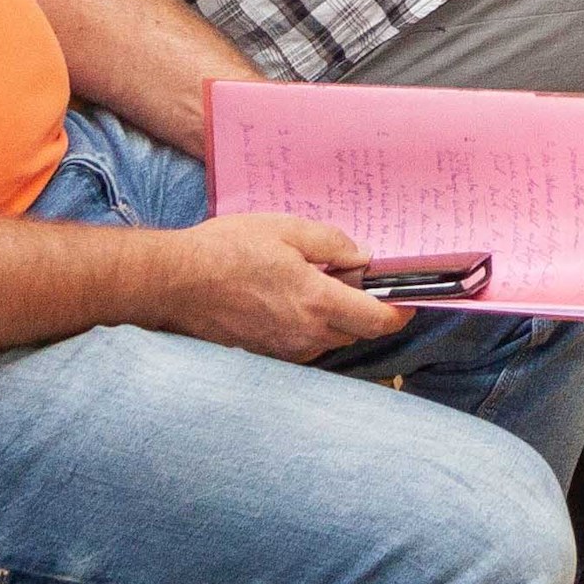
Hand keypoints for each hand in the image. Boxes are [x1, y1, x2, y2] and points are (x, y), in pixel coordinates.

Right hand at [155, 212, 409, 359]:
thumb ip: (332, 243)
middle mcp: (305, 335)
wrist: (173, 283)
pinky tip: (290, 297)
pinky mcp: (266, 354)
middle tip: (352, 275)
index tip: (410, 299)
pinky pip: (304, 342)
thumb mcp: (286, 229)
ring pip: (330, 338)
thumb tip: (361, 258)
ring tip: (315, 280)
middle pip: (357, 331)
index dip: (400, 311)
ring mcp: (284, 349)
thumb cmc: (226, 250)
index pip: (377, 321)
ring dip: (336, 316)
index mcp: (317, 303)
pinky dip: (310, 324)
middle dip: (366, 308)